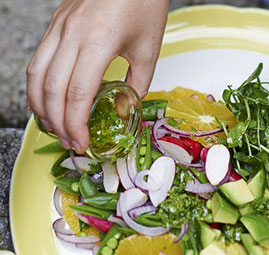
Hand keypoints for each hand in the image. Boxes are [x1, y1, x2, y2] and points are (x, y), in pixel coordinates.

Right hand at [27, 0, 167, 151]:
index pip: (78, 94)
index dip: (76, 124)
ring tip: (54, 127)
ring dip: (41, 107)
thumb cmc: (143, 3)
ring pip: (36, 74)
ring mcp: (59, 27)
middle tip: (69, 142)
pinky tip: (45, 100)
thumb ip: (137, 84)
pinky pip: (38, 59)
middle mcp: (72, 34)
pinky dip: (38, 85)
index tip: (82, 143)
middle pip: (52, 89)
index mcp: (98, 42)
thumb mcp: (149, 49)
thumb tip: (122, 109)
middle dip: (58, 122)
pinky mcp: (56, 23)